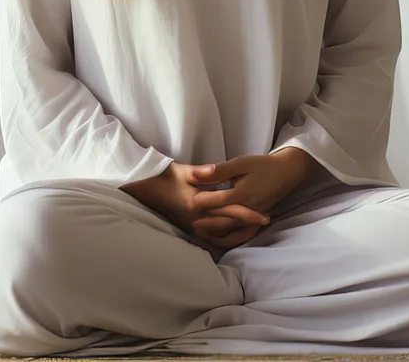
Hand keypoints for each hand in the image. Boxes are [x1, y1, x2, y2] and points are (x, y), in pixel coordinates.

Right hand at [121, 162, 271, 248]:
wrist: (143, 189)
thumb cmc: (163, 177)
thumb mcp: (183, 170)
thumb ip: (203, 172)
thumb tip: (216, 169)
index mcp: (197, 203)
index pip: (228, 210)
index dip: (248, 213)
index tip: (264, 216)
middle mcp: (195, 219)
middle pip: (228, 225)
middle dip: (248, 225)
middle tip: (265, 221)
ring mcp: (191, 226)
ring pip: (221, 236)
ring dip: (238, 234)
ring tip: (253, 230)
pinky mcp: (188, 229)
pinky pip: (210, 239)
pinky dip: (224, 240)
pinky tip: (233, 236)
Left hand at [187, 149, 314, 240]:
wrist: (287, 173)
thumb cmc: (263, 165)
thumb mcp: (240, 163)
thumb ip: (217, 171)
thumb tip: (194, 175)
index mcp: (241, 195)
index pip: (212, 202)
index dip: (195, 201)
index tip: (180, 199)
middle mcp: (246, 211)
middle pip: (217, 222)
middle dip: (198, 219)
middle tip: (181, 217)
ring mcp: (252, 220)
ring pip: (226, 233)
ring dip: (209, 233)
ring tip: (192, 229)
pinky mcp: (255, 223)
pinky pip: (238, 237)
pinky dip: (225, 239)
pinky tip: (213, 237)